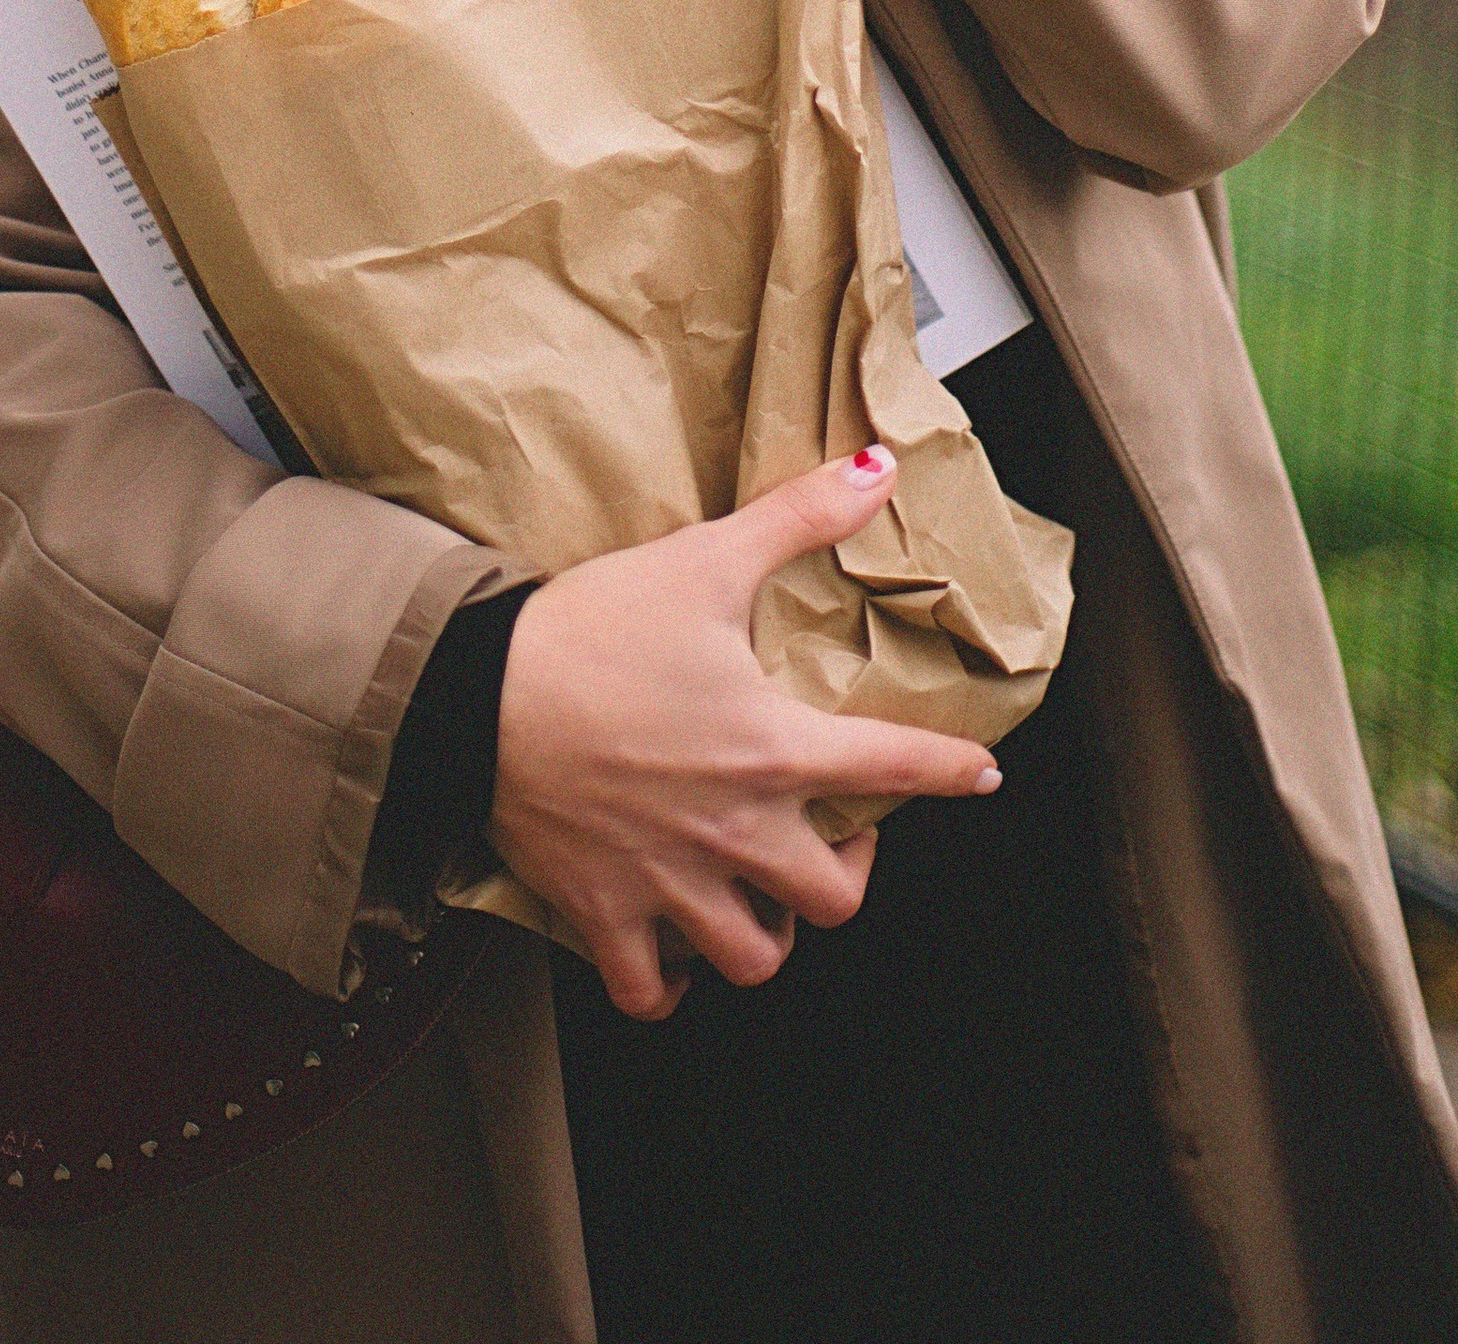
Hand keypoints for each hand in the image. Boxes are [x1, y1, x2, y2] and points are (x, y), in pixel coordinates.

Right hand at [487, 446, 1001, 1022]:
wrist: (478, 690)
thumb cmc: (593, 627)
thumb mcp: (705, 559)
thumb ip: (798, 517)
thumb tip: (876, 467)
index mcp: (771, 750)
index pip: (895, 769)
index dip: (952, 772)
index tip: (979, 776)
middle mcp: (735, 831)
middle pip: (834, 900)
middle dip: (845, 874)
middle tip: (831, 838)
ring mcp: (670, 883)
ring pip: (756, 957)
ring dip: (767, 934)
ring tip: (759, 896)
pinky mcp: (604, 913)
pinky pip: (652, 991)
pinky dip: (670, 985)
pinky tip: (675, 951)